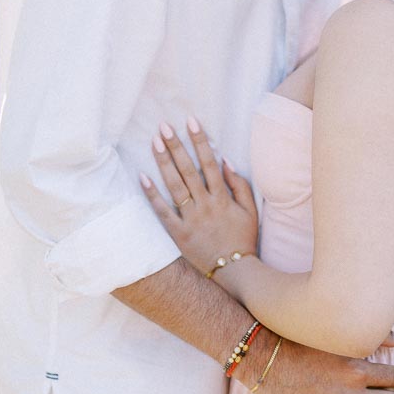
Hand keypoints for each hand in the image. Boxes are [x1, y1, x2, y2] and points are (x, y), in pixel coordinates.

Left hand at [140, 119, 257, 274]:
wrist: (235, 271)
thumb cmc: (243, 238)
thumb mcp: (250, 210)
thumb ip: (240, 184)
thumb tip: (225, 160)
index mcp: (222, 197)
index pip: (209, 162)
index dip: (199, 140)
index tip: (191, 121)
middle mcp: (205, 205)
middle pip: (188, 170)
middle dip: (176, 146)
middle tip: (164, 126)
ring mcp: (190, 219)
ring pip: (174, 186)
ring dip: (164, 162)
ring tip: (154, 142)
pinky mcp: (178, 233)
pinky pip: (163, 212)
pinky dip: (152, 195)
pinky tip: (142, 177)